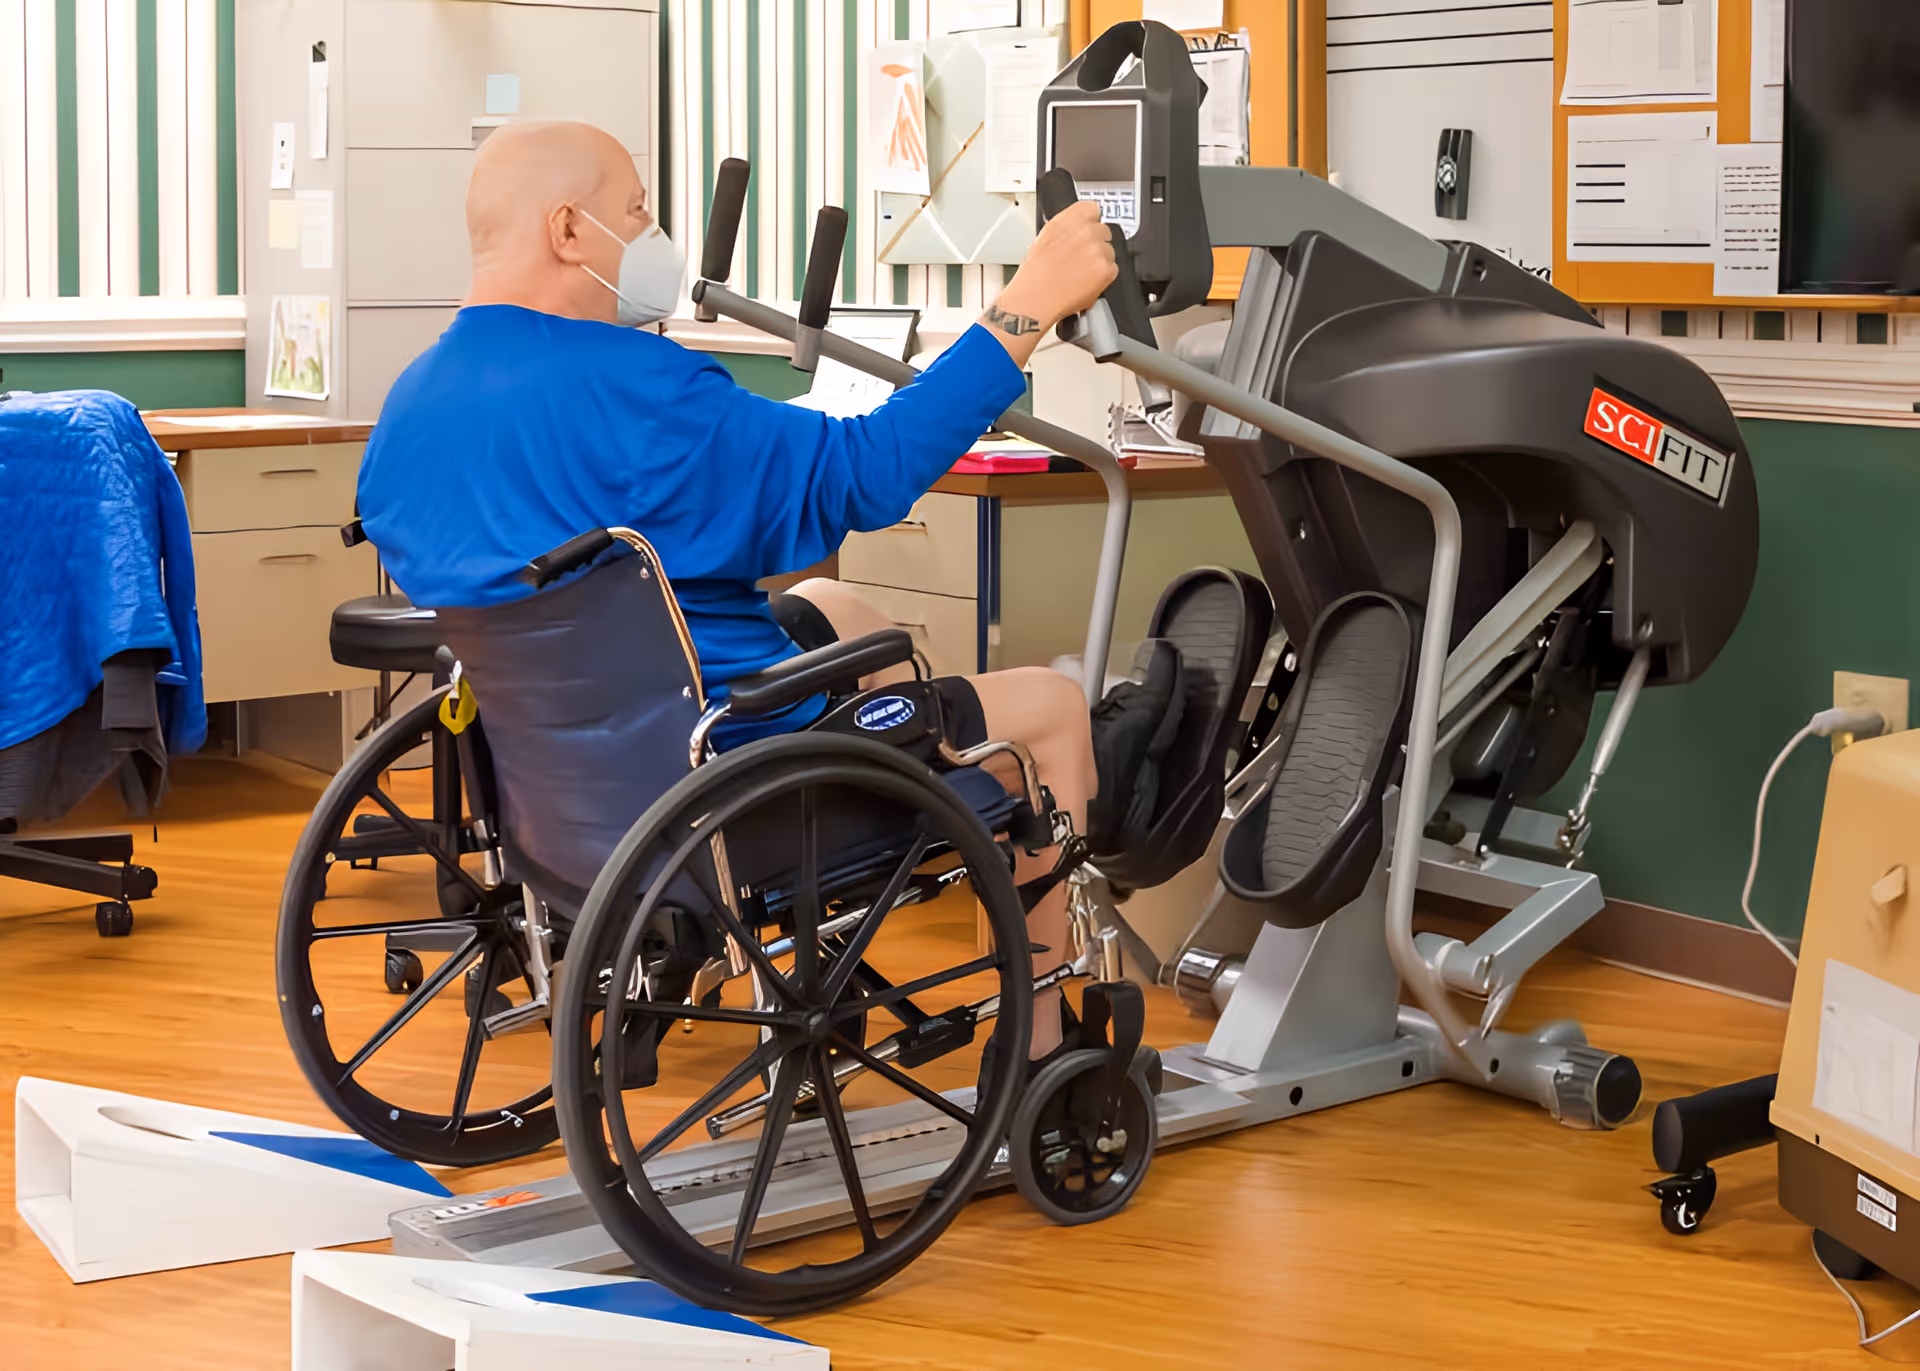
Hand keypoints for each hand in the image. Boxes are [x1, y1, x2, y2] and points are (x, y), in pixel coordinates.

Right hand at [979, 201, 1118, 365]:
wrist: (1035, 299)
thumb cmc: (1034, 274)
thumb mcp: (1044, 238)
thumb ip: (1066, 226)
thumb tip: (1079, 223)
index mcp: (1069, 220)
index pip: (1092, 208)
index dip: (1090, 221)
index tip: (1088, 229)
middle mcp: (1085, 230)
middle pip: (1104, 231)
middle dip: (1095, 243)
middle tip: (1080, 259)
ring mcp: (1097, 249)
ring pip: (1109, 251)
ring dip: (1099, 261)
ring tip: (1079, 273)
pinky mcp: (1106, 268)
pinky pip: (1112, 269)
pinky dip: (1102, 278)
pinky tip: (1085, 282)